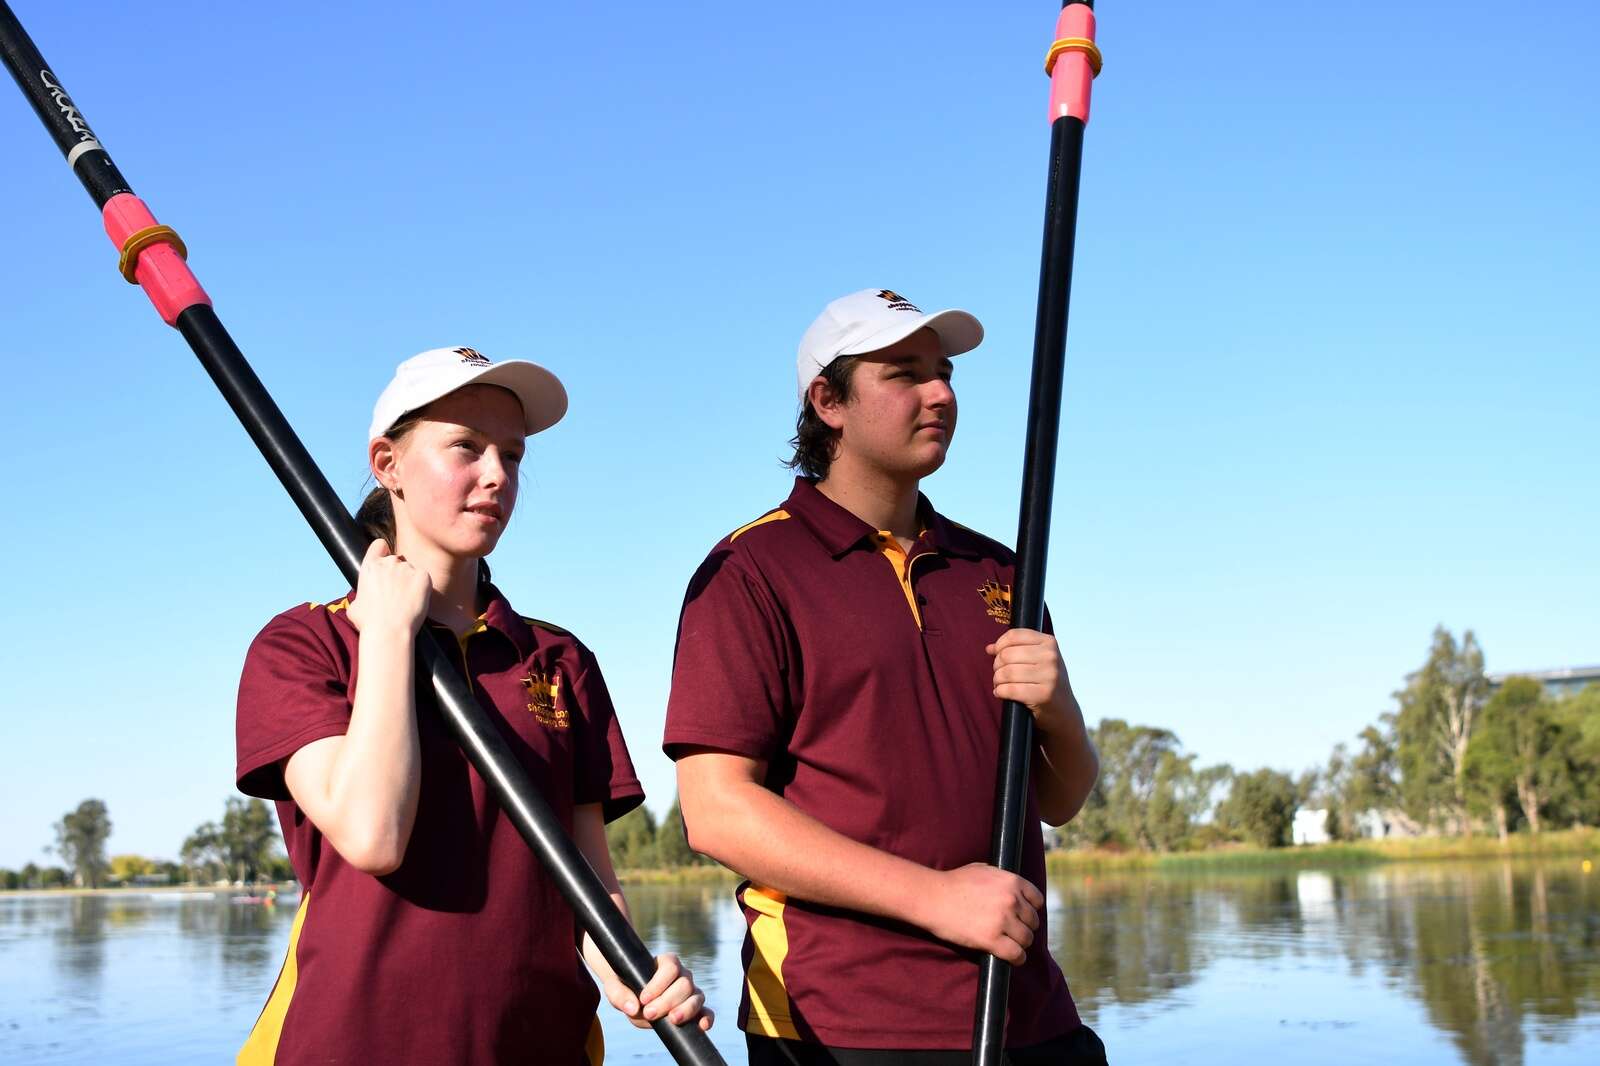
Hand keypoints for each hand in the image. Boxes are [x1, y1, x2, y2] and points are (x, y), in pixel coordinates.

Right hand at [346, 539, 430, 636]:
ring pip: (411, 571)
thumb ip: (361, 595)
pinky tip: (416, 601)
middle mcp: (388, 563)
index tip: (385, 562)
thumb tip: (363, 600)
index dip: (383, 552)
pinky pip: (424, 578)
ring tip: (406, 602)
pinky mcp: (423, 576)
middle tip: (398, 594)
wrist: (388, 632)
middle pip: (397, 560)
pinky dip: (422, 587)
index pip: (379, 545)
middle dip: (398, 573)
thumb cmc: (369, 623)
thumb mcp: (354, 606)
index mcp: (370, 567)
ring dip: (410, 581)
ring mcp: (407, 568)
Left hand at [601, 953, 713, 1030]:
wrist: (632, 995)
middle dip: (667, 1000)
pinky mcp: (694, 1009)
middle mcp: (682, 975)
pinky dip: (706, 1018)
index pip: (670, 967)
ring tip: (672, 1020)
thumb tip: (633, 1008)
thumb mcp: (615, 987)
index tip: (643, 999)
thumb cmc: (624, 985)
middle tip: (649, 1013)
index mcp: (666, 962)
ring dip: (686, 1009)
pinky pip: (706, 1012)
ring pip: (697, 997)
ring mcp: (691, 991)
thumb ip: (619, 994)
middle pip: (684, 984)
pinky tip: (702, 1027)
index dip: (659, 983)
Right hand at [920, 863, 1042, 964]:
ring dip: (1020, 943)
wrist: (933, 897)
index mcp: (1011, 881)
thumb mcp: (982, 869)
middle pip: (1033, 922)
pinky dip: (1017, 959)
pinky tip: (1012, 958)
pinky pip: (1016, 954)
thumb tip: (1012, 887)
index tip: (1023, 916)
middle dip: (1024, 927)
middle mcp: (1011, 900)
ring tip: (1011, 945)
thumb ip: (1001, 878)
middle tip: (1013, 932)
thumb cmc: (953, 882)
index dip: (1030, 909)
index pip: (1037, 900)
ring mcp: (1003, 920)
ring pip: (1026, 939)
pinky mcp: (992, 940)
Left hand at [988, 629, 1074, 734]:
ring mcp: (1049, 676)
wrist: (1063, 709)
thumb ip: (1016, 650)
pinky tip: (1001, 693)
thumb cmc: (1047, 681)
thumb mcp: (1039, 660)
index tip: (996, 654)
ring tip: (1000, 684)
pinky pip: (1010, 689)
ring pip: (1007, 672)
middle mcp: (1051, 657)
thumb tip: (990, 648)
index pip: (1014, 636)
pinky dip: (1000, 691)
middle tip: (999, 674)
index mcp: (1049, 643)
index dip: (999, 645)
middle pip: (1007, 654)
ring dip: (997, 680)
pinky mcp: (1043, 695)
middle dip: (997, 666)